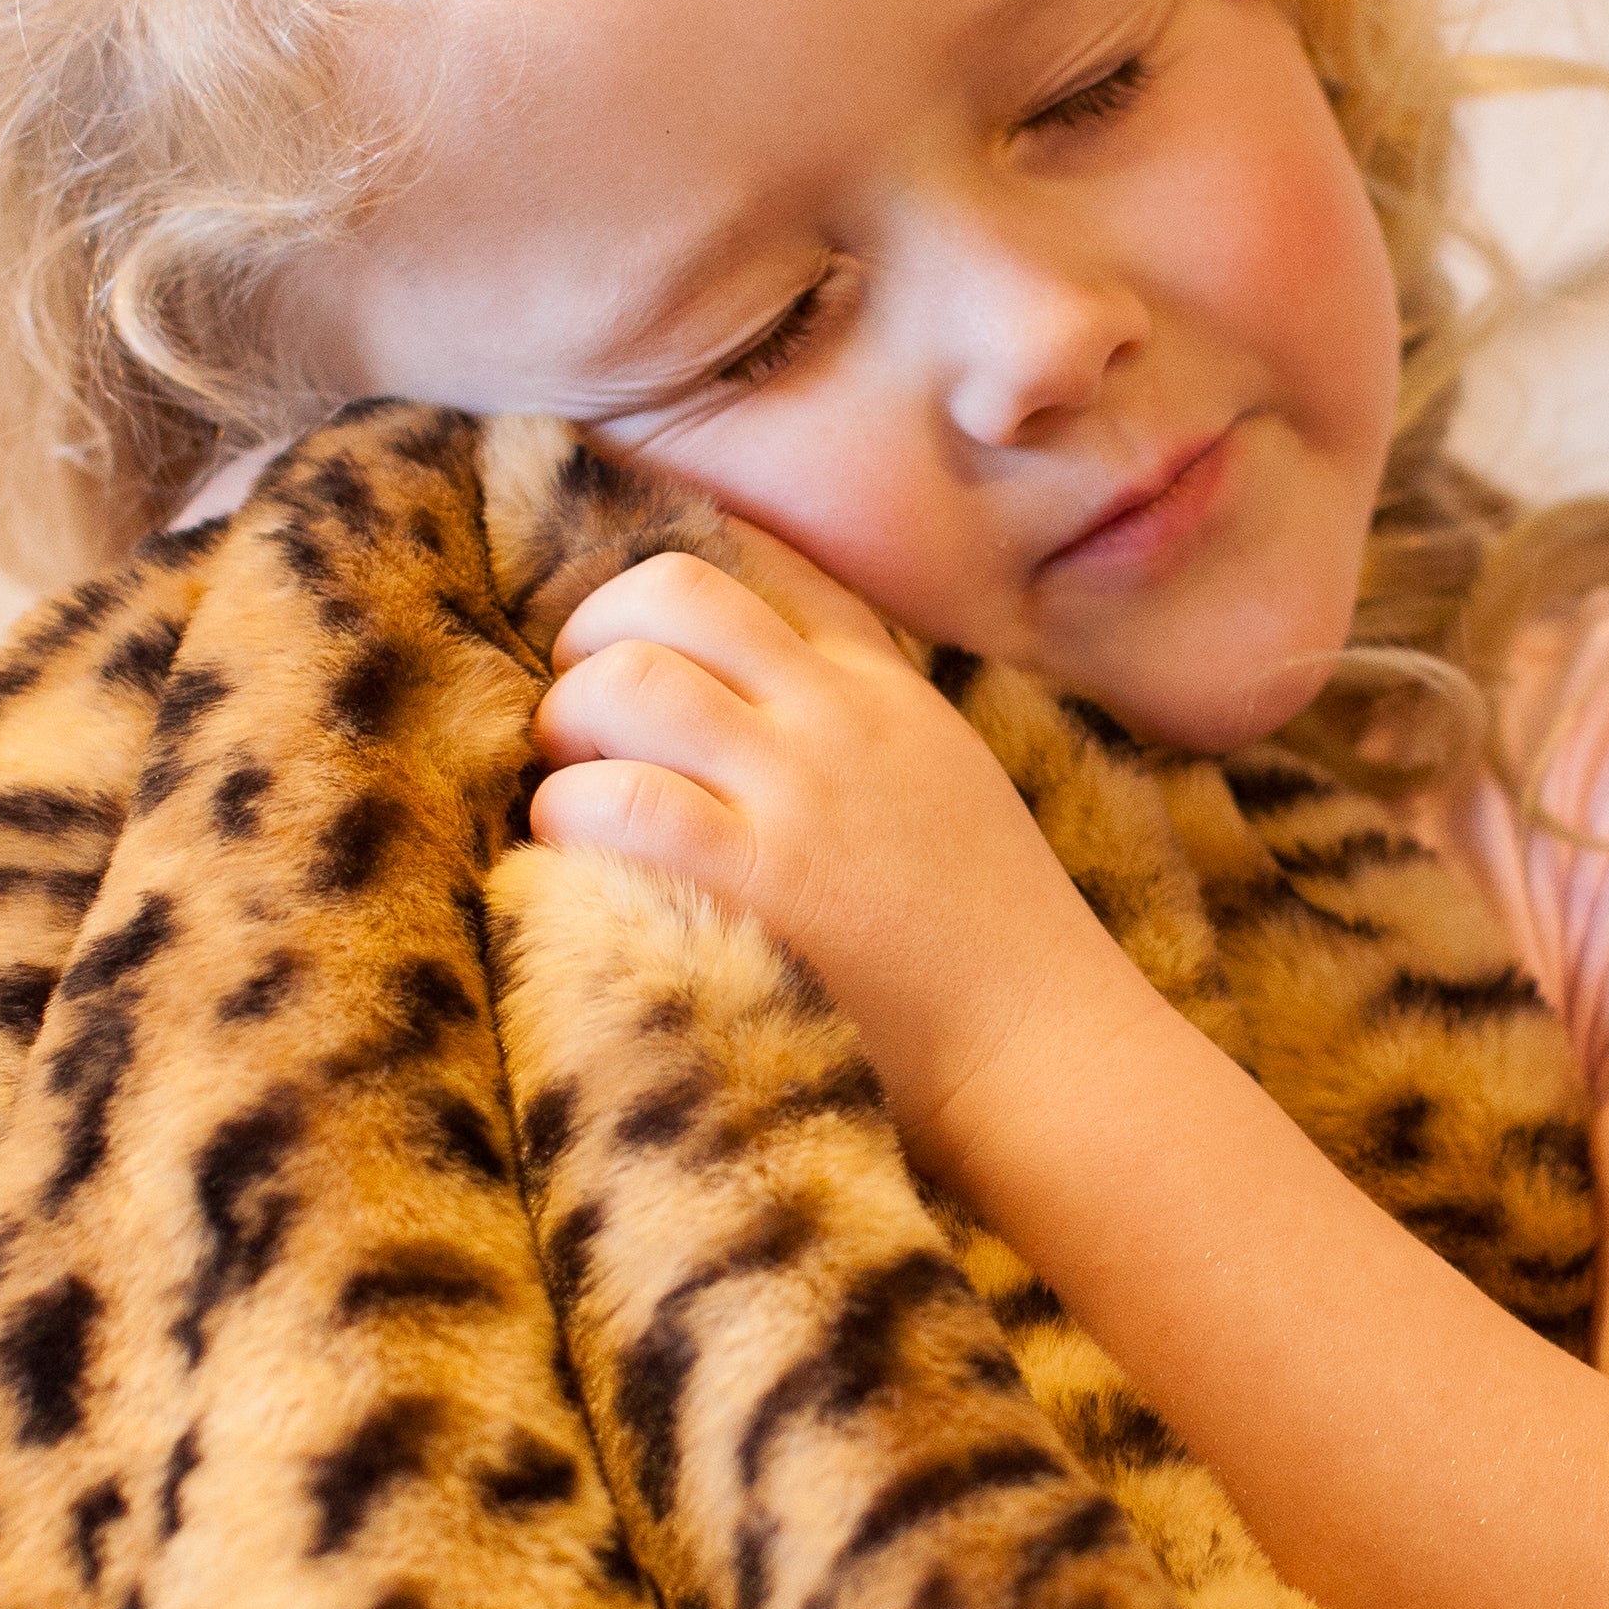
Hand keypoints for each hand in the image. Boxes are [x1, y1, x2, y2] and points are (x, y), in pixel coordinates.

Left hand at [527, 531, 1130, 1169]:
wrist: (1042, 1047)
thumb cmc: (984, 941)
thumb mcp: (943, 781)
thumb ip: (862, 721)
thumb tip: (746, 691)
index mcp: (884, 687)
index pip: (766, 561)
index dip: (665, 587)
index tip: (625, 638)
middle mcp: (839, 717)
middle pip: (674, 592)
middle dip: (592, 643)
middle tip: (582, 724)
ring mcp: (801, 794)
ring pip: (629, 681)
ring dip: (566, 729)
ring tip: (574, 795)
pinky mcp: (762, 884)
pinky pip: (622, 804)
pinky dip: (568, 818)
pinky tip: (575, 862)